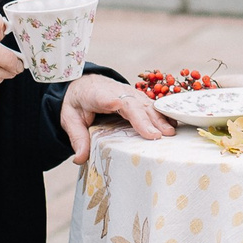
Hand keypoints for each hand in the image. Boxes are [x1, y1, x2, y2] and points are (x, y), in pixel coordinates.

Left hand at [60, 73, 175, 164]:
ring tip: (171, 133)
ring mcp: (130, 93)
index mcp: (99, 94)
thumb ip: (76, 138)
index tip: (139, 124)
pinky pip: (151, 105)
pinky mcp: (138, 97)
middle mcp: (117, 91)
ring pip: (146, 104)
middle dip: (149, 119)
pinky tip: (172, 124)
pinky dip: (162, 114)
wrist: (83, 83)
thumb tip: (80, 159)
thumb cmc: (78, 102)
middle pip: (135, 104)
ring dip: (160, 117)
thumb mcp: (70, 119)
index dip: (125, 108)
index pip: (113, 99)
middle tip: (162, 136)